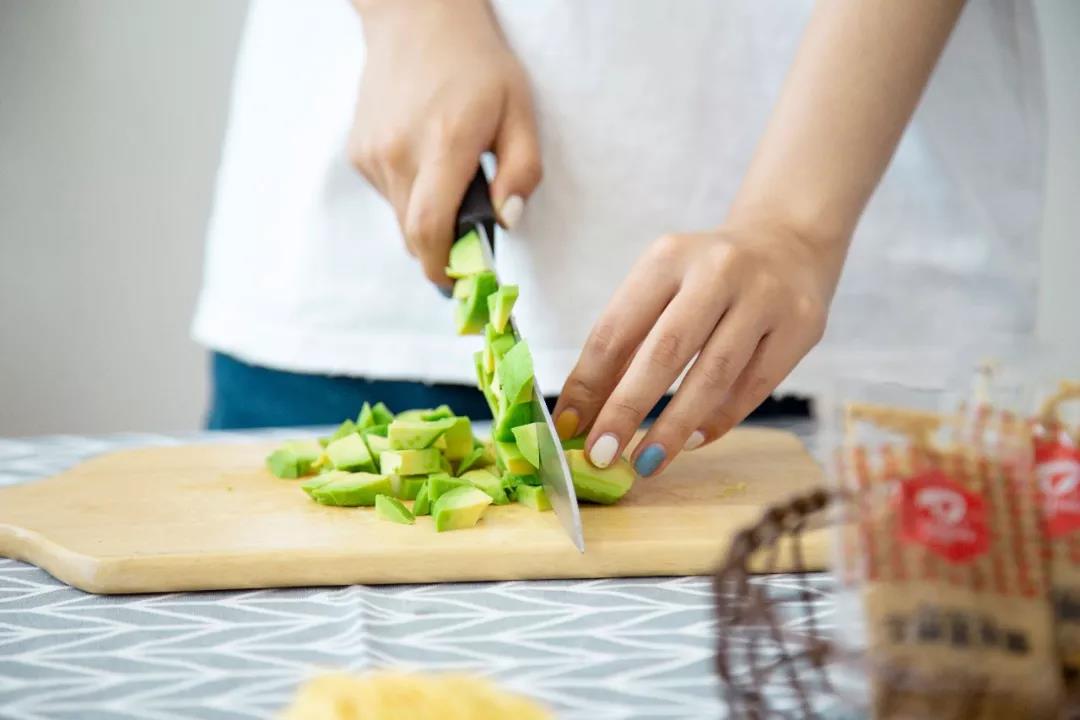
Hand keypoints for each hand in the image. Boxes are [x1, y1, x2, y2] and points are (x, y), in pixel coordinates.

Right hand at [347, 0, 541, 289]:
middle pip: (413, 234)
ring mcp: (372, 153)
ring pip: (400, 217)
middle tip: (467, 245)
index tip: (458, 286)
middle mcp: (399, 152)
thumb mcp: (521, 110)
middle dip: (440, 251)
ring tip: (449, 177)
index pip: (430, 227)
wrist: (417, 19)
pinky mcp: (358, 152)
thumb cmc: (478, 65)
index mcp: (444, 144)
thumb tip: (508, 221)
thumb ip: (522, 171)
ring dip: (426, 216)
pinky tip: (424, 156)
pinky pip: (388, 195)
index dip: (441, 267)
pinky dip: (409, 193)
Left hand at [553, 221, 843, 476]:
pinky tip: (690, 441)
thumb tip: (582, 415)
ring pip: (713, 374)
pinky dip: (718, 419)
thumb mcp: (661, 289)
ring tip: (645, 461)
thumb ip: (624, 346)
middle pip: (665, 351)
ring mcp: (765, 296)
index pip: (618, 328)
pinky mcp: (801, 325)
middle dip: (627, 408)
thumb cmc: (707, 279)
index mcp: (668, 257)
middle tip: (601, 454)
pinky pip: (754, 386)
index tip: (569, 428)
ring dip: (673, 425)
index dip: (589, 382)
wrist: (788, 244)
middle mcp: (717, 270)